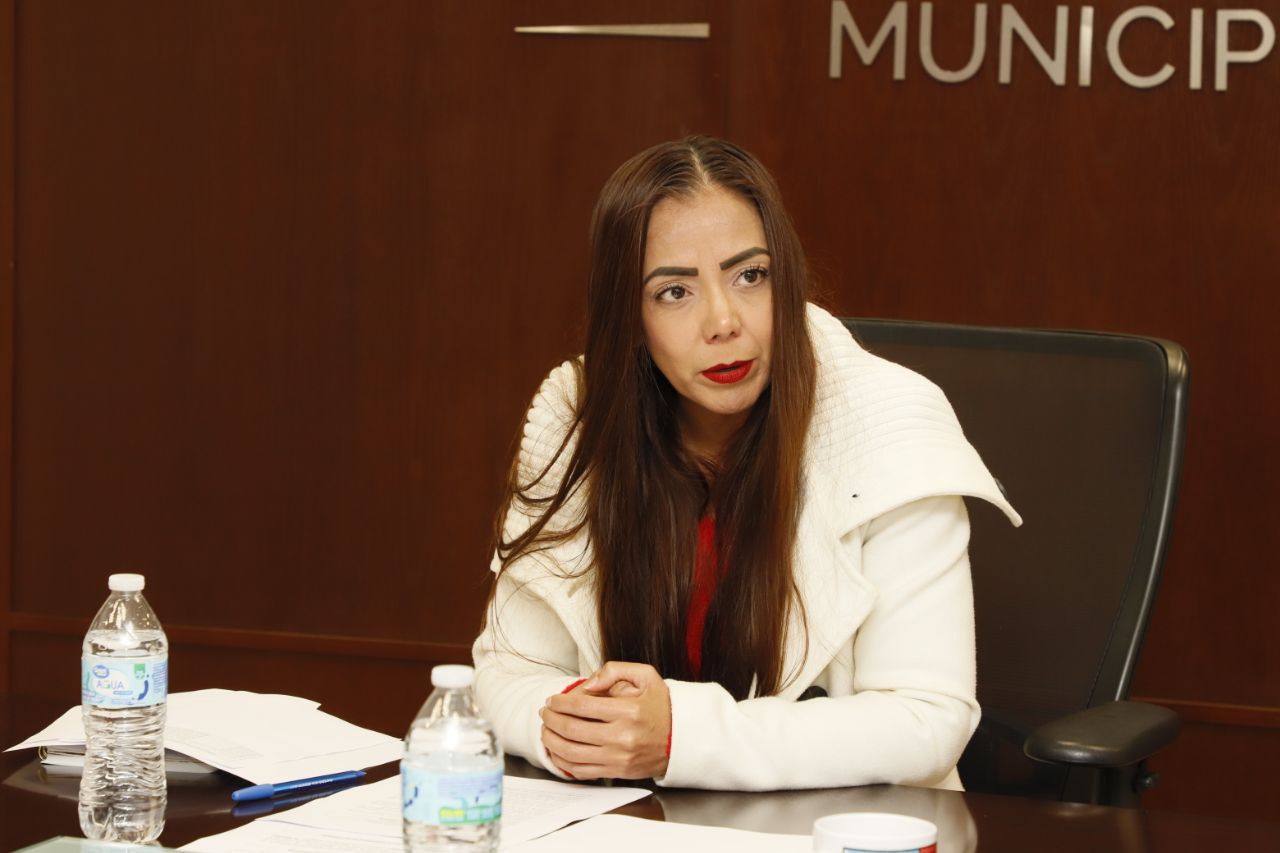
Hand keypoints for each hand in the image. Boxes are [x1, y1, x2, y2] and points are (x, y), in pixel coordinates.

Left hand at [540, 661, 670, 779]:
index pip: (582, 706)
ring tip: (546, 729)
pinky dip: (562, 761)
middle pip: (572, 729)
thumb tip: (586, 685)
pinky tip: (556, 749)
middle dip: (551, 719)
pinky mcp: (617, 772)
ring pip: (571, 753)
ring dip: (551, 740)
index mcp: (629, 711)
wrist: (682, 738)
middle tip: (545, 712)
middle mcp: (622, 737)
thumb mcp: (645, 676)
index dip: (560, 702)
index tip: (552, 700)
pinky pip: (581, 771)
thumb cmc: (661, 705)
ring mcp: (618, 758)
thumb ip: (614, 671)